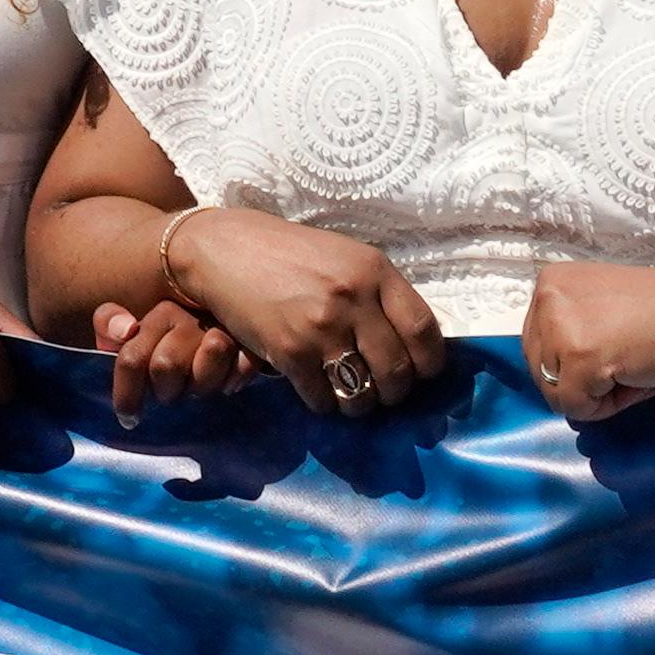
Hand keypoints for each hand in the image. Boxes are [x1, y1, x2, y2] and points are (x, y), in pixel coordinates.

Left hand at [89, 298, 252, 419]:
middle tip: (173, 395)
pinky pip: (244, 364)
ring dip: (202, 384)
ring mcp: (225, 326)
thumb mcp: (132, 329)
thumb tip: (126, 329)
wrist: (228, 326)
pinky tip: (228, 386)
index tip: (129, 419)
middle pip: (166, 365)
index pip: (132, 358)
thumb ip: (111, 323)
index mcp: (160, 314)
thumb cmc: (169, 339)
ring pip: (210, 354)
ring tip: (198, 388)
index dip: (127, 395)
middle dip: (167, 390)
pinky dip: (235, 378)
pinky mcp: (254, 340)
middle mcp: (191, 316)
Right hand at [163, 207, 445, 417]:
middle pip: (397, 370)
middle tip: (384, 391)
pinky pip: (322, 399)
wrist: (225, 249)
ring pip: (362, 393)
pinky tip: (317, 389)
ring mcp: (321, 327)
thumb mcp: (346, 259)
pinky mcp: (289, 351)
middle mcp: (353, 298)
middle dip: (395, 392)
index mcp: (375, 271)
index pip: (423, 330)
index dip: (430, 363)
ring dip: (360, 405)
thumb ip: (380, 294)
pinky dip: (324, 404)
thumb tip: (414, 344)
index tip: (422, 373)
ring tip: (352, 395)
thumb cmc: (291, 255)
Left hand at [525, 261, 654, 423]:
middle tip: (628, 359)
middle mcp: (547, 298)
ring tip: (633, 366)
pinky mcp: (580, 358)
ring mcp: (560, 326)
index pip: (538, 348)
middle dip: (584, 381)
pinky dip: (610, 405)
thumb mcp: (600, 309)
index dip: (578, 363)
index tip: (618, 345)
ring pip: (557, 394)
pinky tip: (638, 375)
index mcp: (551, 283)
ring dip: (598, 394)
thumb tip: (554, 379)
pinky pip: (578, 408)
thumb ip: (570, 331)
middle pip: (541, 373)